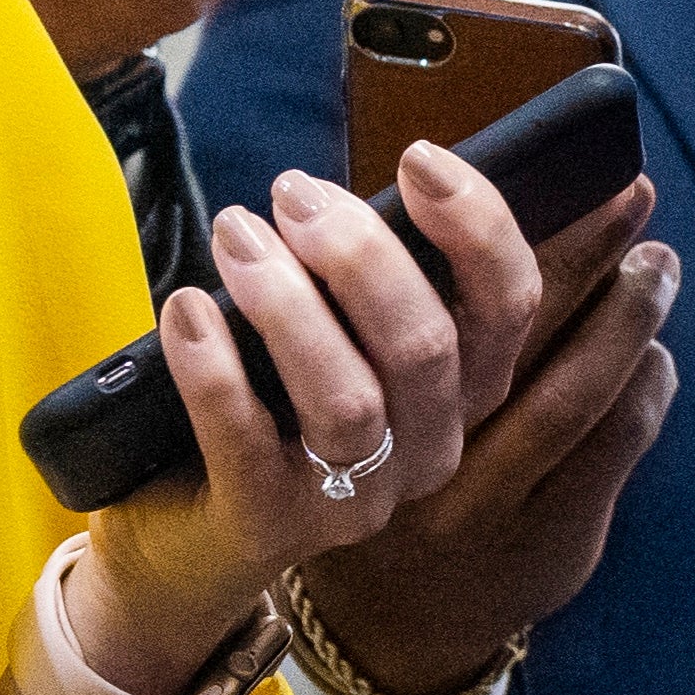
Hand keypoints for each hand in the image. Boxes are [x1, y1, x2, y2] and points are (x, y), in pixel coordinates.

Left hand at [69, 160, 642, 682]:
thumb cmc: (269, 403)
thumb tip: (370, 180)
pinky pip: (247, 439)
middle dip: (361, 254)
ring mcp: (352, 500)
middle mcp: (427, 451)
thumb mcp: (340, 332)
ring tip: (235, 235)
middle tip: (291, 195)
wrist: (184, 536)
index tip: (419, 157)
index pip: (511, 305)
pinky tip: (186, 308)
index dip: (478, 226)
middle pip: (428, 346)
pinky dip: (213, 366)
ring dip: (287, 303)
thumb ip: (369, 274)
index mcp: (464, 391)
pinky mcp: (270, 525)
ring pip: (348, 398)